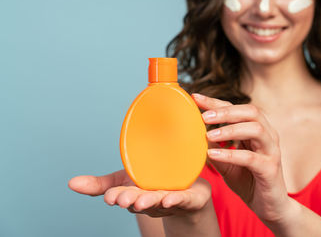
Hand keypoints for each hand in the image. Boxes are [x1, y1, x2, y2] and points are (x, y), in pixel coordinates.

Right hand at [68, 170, 211, 217]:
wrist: (188, 192)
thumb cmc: (152, 185)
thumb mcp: (124, 181)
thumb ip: (100, 184)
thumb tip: (70, 183)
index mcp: (134, 194)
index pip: (122, 195)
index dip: (116, 196)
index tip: (109, 197)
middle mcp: (150, 199)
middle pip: (139, 200)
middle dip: (130, 200)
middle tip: (122, 199)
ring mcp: (169, 199)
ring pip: (158, 201)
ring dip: (149, 201)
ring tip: (141, 201)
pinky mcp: (188, 198)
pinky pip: (182, 199)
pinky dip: (175, 200)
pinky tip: (169, 199)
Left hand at [192, 93, 295, 224]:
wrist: (269, 207)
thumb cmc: (248, 181)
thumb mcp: (226, 163)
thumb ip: (214, 148)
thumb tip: (193, 134)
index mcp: (257, 130)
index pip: (237, 109)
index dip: (216, 102)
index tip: (195, 98)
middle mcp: (268, 136)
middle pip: (251, 112)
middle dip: (225, 111)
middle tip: (204, 116)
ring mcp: (271, 152)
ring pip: (255, 129)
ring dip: (230, 130)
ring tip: (208, 135)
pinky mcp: (270, 169)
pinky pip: (251, 158)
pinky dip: (231, 154)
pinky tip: (213, 155)